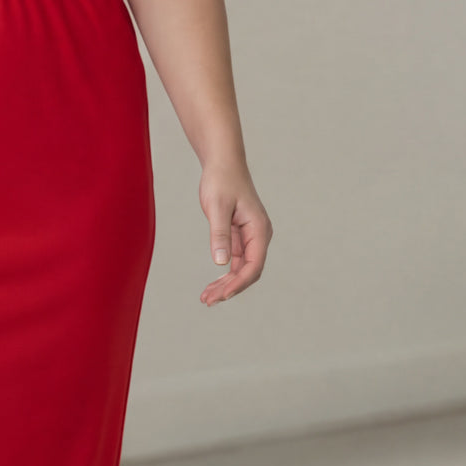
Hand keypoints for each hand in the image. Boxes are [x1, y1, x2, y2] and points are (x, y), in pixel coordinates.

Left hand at [198, 159, 271, 305]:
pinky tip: (212, 284)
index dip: (237, 283)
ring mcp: (250, 237)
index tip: (220, 295)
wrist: (222, 164)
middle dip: (229, 288)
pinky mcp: (239, 235)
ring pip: (241, 268)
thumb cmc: (221, 181)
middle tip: (208, 301)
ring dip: (225, 284)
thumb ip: (219, 234)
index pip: (253, 266)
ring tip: (206, 298)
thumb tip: (220, 262)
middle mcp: (258, 236)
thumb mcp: (217, 208)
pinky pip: (235, 261)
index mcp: (259, 230)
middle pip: (248, 271)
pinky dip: (224, 273)